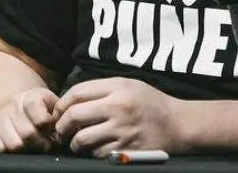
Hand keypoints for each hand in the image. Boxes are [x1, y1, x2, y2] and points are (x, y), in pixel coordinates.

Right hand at [0, 87, 59, 152]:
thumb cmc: (43, 111)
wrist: (20, 106)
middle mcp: (14, 103)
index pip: (41, 119)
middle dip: (40, 145)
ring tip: (31, 147)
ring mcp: (0, 115)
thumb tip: (60, 136)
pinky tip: (17, 147)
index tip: (53, 133)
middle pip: (27, 134)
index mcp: (33, 96)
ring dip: (25, 150)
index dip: (49, 131)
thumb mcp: (54, 108)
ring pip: (13, 144)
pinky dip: (8, 152)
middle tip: (45, 145)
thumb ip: (60, 119)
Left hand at [53, 77, 189, 157]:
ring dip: (73, 143)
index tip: (58, 111)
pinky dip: (91, 153)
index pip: (76, 93)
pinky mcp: (127, 150)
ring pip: (82, 139)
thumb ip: (101, 89)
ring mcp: (123, 131)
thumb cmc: (149, 102)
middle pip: (74, 116)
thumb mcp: (128, 85)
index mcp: (117, 88)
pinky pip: (98, 154)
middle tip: (60, 130)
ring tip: (74, 142)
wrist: (178, 124)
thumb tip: (69, 100)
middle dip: (61, 125)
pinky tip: (93, 149)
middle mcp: (118, 109)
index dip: (61, 103)